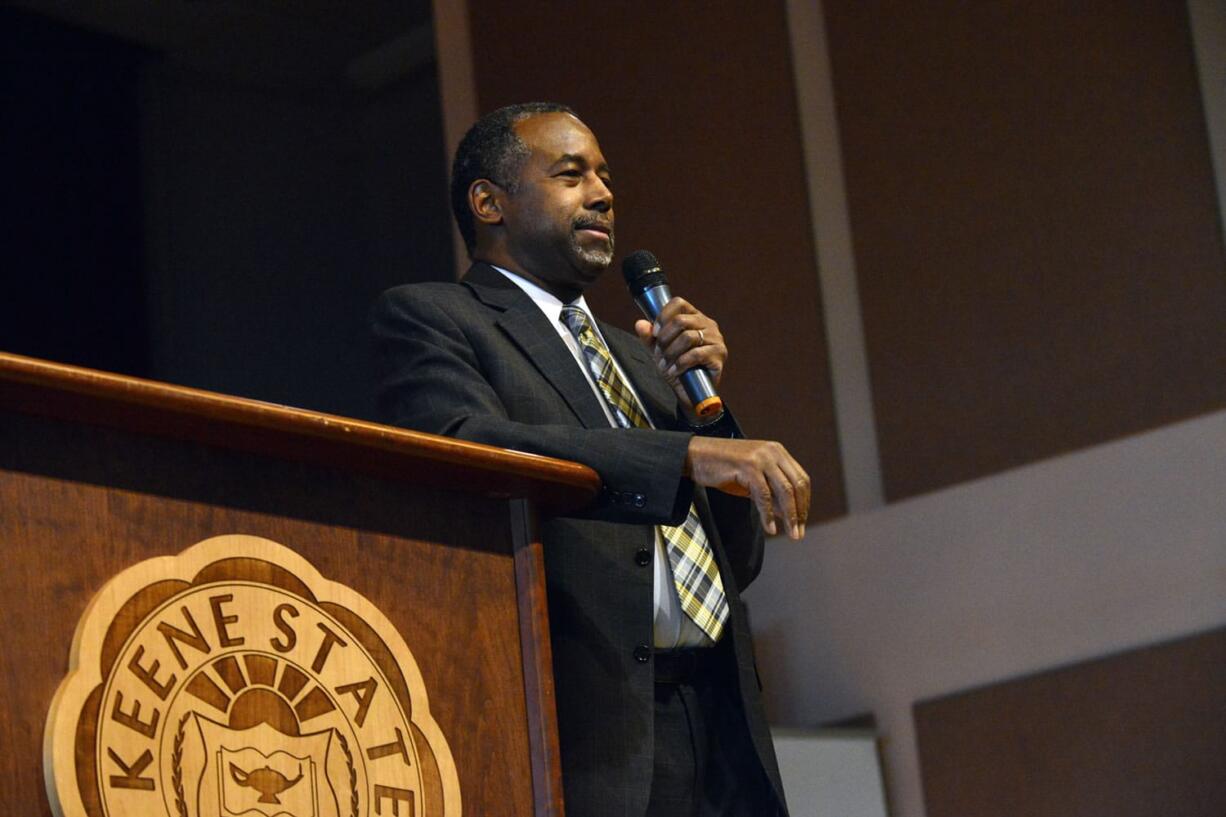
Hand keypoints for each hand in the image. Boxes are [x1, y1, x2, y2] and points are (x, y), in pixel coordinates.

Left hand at [634, 297, 726, 414]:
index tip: (655, 333)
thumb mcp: (659, 350)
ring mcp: (716, 339)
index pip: (678, 303)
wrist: (690, 393)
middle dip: (664, 339)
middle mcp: (708, 324)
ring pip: (687, 337)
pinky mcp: (719, 355)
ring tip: (665, 365)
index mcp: (694, 317)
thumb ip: (649, 337)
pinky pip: (696, 354)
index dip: (663, 316)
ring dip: (670, 353)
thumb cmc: (678, 368)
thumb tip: (640, 324)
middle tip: (659, 354)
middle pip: (680, 320)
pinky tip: (674, 371)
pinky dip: (680, 363)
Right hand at [685, 436, 809, 538]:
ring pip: (784, 491)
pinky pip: (764, 495)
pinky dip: (768, 514)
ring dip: (790, 516)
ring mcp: (761, 457)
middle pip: (797, 485)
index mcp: (777, 451)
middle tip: (798, 534)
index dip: (804, 502)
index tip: (802, 522)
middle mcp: (772, 452)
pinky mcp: (747, 466)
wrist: (695, 456)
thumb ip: (771, 493)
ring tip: (791, 534)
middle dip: (800, 512)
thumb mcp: (752, 480)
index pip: (801, 479)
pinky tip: (770, 528)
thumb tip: (789, 515)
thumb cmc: (723, 468)